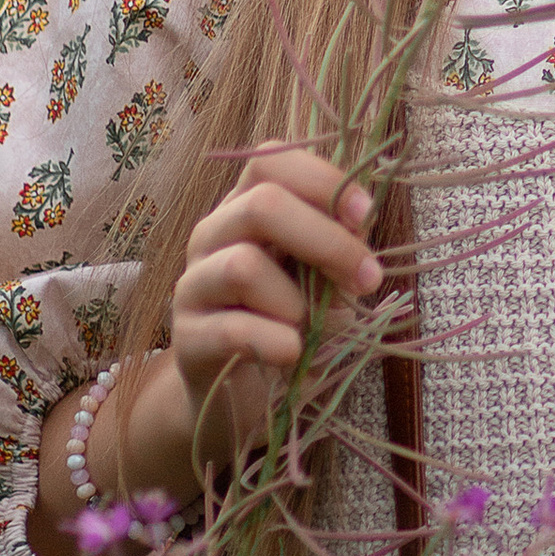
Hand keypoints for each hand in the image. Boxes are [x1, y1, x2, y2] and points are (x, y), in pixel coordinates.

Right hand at [167, 148, 383, 476]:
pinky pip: (231, 329)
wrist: (238, 396)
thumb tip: (360, 224)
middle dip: (327, 240)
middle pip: (261, 204)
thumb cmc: (287, 324)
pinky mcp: (187, 339)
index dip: (323, 180)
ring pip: (243, 266)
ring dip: (298, 302)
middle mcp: (211, 237)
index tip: (364, 215)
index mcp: (244, 209)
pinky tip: (293, 353)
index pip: (270, 160)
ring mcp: (193, 286)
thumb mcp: (320, 279)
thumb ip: (336, 246)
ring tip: (313, 330)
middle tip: (367, 279)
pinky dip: (276, 341)